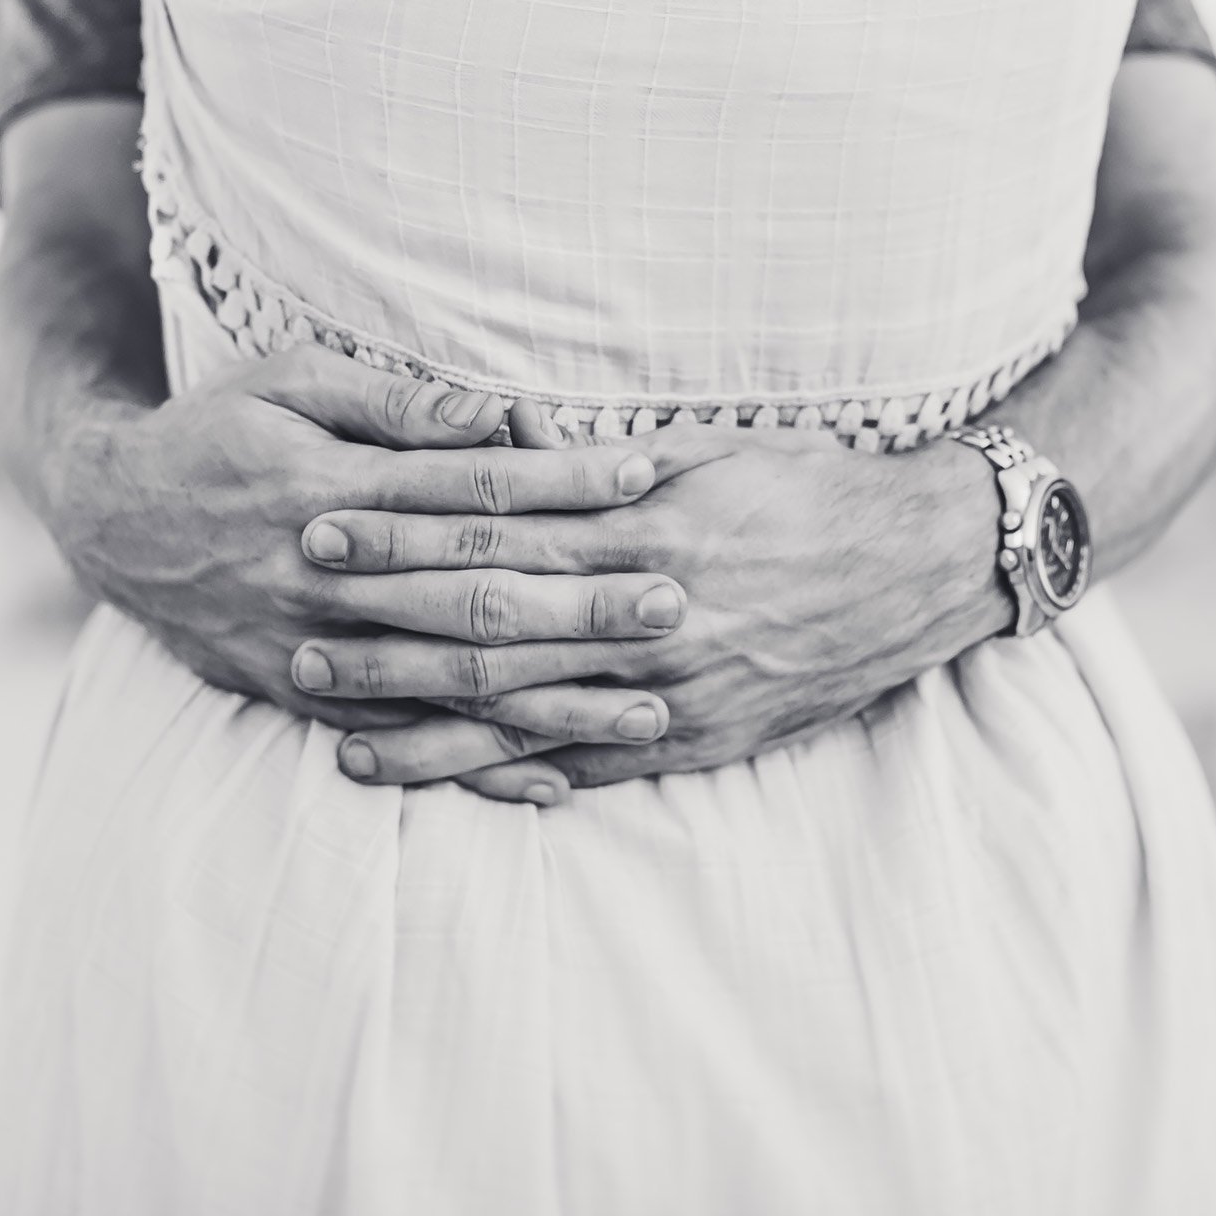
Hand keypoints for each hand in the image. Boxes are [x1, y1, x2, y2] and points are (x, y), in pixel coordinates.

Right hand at [46, 349, 689, 779]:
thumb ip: (390, 399)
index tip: (641, 473)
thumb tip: (492, 414)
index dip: (558, 479)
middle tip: (672, 601)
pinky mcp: (307, 699)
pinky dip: (479, 765)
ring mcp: (317, 651)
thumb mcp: (288, 378)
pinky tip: (556, 780)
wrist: (112, 522)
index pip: (467, 486)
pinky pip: (407, 742)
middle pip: (475, 594)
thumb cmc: (218, 431)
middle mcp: (328, 579)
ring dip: (555, 701)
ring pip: (452, 685)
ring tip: (649, 706)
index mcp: (329, 484)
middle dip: (580, 603)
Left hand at [290, 414, 1011, 797]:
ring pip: (520, 704)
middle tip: (296, 619)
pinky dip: (504, 771)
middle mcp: (648, 610)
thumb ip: (611, 460)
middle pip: (488, 617)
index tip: (326, 524)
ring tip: (331, 714)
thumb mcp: (714, 448)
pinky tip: (437, 772)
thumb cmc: (811, 490)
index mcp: (646, 524)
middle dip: (383, 620)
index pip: (495, 527)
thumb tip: (514, 443)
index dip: (401, 530)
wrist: (920, 569)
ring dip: (418, 710)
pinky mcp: (690, 737)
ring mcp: (668, 686)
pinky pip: (581, 760)